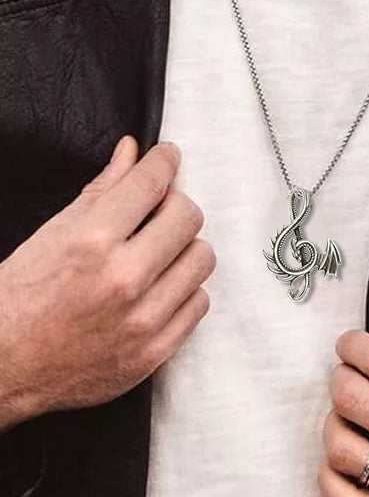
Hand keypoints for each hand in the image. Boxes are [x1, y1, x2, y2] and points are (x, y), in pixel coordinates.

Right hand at [0, 138, 214, 429]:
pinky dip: (183, 291)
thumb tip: (133, 150)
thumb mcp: (55, 232)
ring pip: (201, 258)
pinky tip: (159, 288)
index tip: (167, 157)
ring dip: (183, 249)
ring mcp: (142, 319)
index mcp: (92, 242)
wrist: (2, 365)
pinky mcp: (154, 351)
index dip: (164, 160)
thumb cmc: (22, 296)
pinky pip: (199, 303)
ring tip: (158, 254)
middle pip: (188, 217)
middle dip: (174, 206)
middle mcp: (123, 279)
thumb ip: (103, 188)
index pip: (152, 183)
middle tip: (158, 212)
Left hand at [322, 286, 368, 496]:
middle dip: (341, 375)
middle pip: (354, 399)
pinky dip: (333, 471)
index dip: (354, 344)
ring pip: (342, 447)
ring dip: (336, 421)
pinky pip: (343, 494)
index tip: (352, 342)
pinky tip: (351, 453)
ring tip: (352, 411)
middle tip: (350, 371)